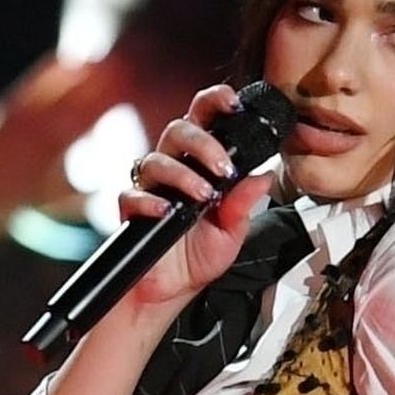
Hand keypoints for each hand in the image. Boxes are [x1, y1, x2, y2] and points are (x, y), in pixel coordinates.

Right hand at [122, 82, 273, 312]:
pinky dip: (151, 200)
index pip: (205, 120)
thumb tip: (262, 176)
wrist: (171, 291)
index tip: (234, 103)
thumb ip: (243, 205)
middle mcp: (174, 169)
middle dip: (203, 143)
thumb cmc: (198, 258)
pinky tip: (167, 211)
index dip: (215, 102)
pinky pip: (132, 194)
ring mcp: (151, 187)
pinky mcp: (132, 210)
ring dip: (183, 174)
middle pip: (178, 130)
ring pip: (155, 159)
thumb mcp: (232, 233)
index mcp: (200, 165)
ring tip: (204, 196)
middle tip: (223, 168)